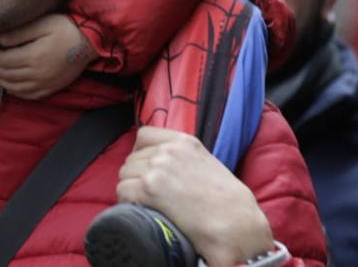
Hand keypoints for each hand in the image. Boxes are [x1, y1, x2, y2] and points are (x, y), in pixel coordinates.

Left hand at [0, 14, 93, 98]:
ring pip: (14, 87)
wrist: (89, 42)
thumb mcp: (43, 23)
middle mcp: (37, 74)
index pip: (3, 60)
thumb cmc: (65, 28)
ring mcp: (44, 84)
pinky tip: (9, 85)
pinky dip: (15, 91)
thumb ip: (20, 33)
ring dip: (0, 80)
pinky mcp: (51, 88)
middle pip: (6, 74)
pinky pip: (28, 95)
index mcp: (33, 56)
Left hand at [117, 127, 274, 266]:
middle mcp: (167, 151)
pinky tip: (142, 210)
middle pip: (132, 158)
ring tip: (147, 203)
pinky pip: (123, 191)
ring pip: (125, 175)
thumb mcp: (205, 163)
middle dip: (136, 176)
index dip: (141, 153)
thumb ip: (182, 158)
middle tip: (149, 194)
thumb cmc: (227, 201)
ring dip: (131, 189)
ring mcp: (156, 169)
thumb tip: (160, 164)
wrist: (235, 222)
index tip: (145, 167)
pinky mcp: (149, 189)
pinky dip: (128, 202)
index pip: (144, 135)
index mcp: (183, 142)